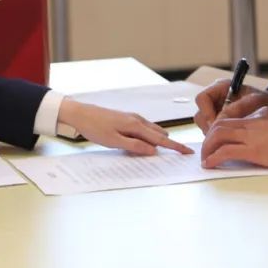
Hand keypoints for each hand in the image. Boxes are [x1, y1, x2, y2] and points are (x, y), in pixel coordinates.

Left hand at [58, 100, 193, 155]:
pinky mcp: (127, 119)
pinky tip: (145, 142)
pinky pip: (144, 129)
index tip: (187, 152)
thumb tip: (153, 151)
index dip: (175, 147)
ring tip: (165, 150)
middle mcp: (137, 120)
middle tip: (180, 153)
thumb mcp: (114, 141)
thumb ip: (135, 146)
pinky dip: (149, 136)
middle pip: (160, 134)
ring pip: (152, 131)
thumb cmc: (95, 128)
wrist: (80, 113)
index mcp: (136, 126)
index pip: (161, 139)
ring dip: (159, 140)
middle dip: (170, 144)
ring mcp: (132, 118)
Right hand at [193, 79, 267, 132]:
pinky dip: (219, 139)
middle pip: (200, 114)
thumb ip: (236, 109)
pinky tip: (232, 142)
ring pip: (205, 126)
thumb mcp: (254, 103)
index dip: (206, 113)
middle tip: (222, 137)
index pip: (202, 99)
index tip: (216, 124)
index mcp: (222, 88)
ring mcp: (218, 113)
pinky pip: (213, 133)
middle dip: (209, 127)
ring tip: (230, 139)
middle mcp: (216, 100)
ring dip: (213, 135)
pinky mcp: (222, 124)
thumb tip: (219, 121)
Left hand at [200, 107, 267, 170]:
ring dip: (208, 148)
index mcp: (259, 114)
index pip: (231, 119)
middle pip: (220, 125)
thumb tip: (249, 138)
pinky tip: (210, 164)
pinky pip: (226, 152)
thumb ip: (263, 126)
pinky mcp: (253, 151)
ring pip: (218, 136)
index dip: (218, 130)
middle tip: (205, 150)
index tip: (215, 141)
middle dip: (209, 138)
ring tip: (205, 159)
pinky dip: (214, 158)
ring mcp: (252, 135)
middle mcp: (252, 121)